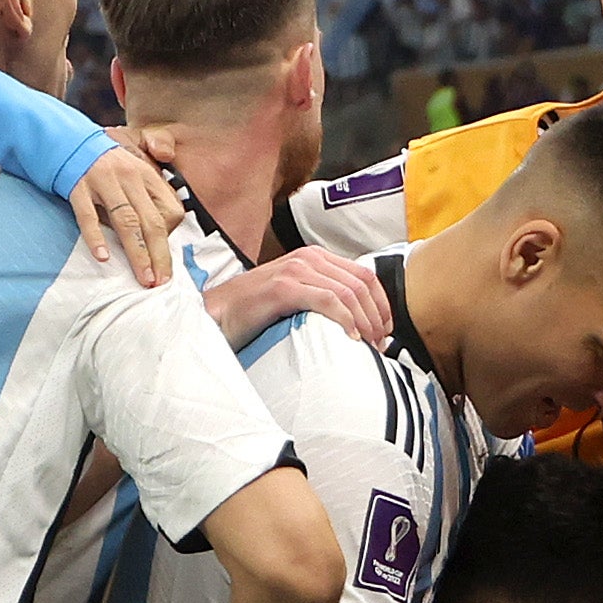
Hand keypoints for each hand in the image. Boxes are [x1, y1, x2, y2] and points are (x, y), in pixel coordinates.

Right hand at [67, 145, 183, 287]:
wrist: (68, 140)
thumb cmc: (106, 163)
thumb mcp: (135, 169)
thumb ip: (151, 193)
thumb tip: (169, 225)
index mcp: (147, 174)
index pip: (170, 209)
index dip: (170, 236)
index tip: (165, 260)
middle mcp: (129, 177)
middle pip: (151, 221)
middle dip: (159, 254)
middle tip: (161, 281)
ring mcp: (103, 181)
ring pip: (125, 221)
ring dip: (137, 253)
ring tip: (143, 277)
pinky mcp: (78, 187)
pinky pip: (88, 216)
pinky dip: (96, 237)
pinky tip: (103, 257)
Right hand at [199, 247, 392, 349]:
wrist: (217, 314)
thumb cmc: (254, 313)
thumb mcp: (296, 300)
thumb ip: (322, 301)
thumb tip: (358, 324)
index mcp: (315, 258)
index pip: (365, 276)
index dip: (382, 305)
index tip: (386, 331)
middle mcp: (308, 258)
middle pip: (361, 284)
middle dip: (377, 316)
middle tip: (379, 344)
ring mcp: (295, 270)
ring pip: (348, 292)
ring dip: (365, 321)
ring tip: (368, 344)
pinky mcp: (284, 287)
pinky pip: (327, 300)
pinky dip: (345, 320)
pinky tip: (351, 339)